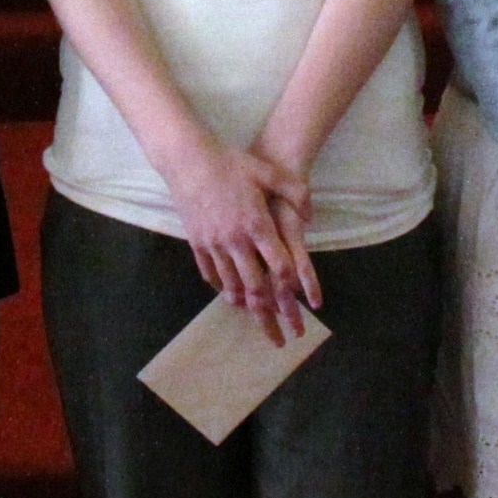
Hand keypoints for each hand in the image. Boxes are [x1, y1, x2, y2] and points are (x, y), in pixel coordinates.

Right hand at [163, 137, 317, 339]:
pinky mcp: (196, 242)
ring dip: (244, 303)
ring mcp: (213, 243)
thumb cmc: (230, 163)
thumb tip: (310, 217)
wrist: (188, 160)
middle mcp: (235, 240)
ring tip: (254, 319)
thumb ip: (294, 192)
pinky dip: (220, 286)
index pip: (278, 264)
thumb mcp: (268, 171)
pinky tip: (228, 294)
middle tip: (278, 336)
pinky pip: (209, 272)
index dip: (290, 285)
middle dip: (269, 314)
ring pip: (231, 283)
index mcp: (256, 224)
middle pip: (255, 285)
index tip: (299, 301)